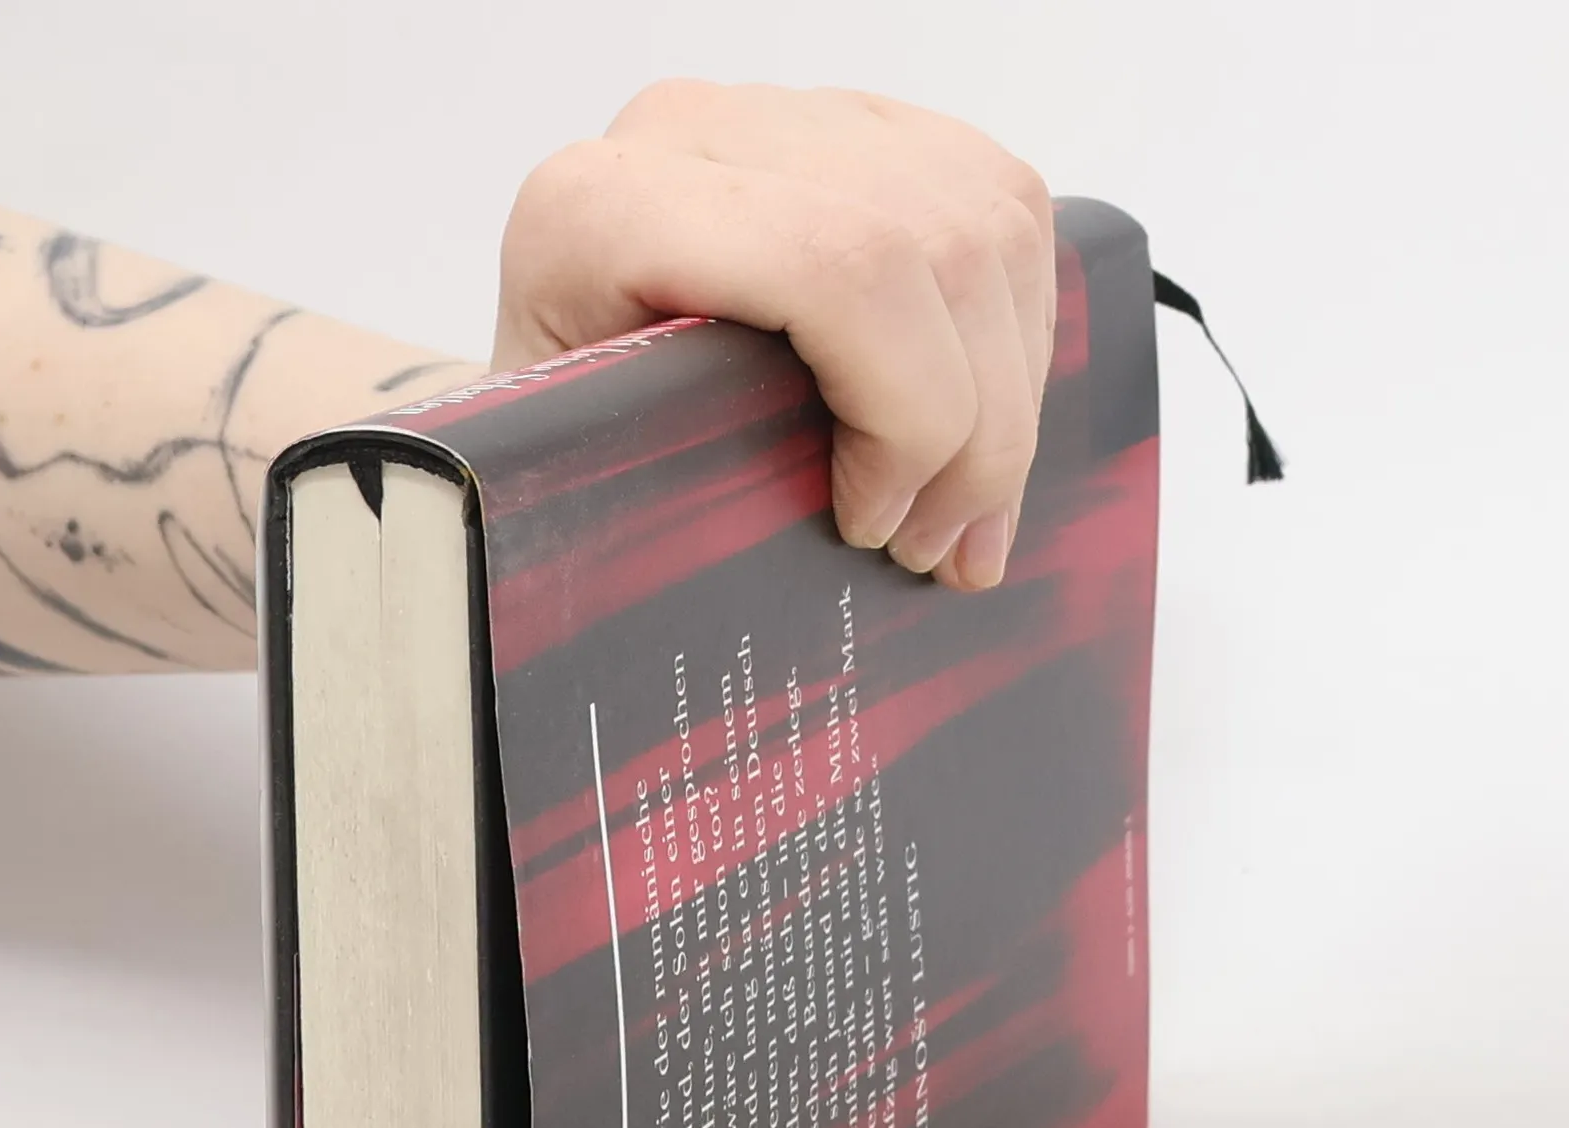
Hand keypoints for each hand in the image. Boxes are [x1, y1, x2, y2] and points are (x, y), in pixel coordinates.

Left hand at [492, 81, 1055, 591]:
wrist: (551, 386)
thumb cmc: (562, 454)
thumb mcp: (585, 490)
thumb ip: (683, 500)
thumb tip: (845, 565)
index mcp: (605, 213)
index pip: (837, 266)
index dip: (903, 415)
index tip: (871, 523)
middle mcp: (701, 136)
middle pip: (936, 249)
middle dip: (973, 431)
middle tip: (933, 548)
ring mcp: (794, 119)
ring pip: (991, 228)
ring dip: (1009, 396)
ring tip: (962, 515)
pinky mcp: (868, 131)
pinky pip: (1005, 212)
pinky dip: (1017, 342)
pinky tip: (979, 432)